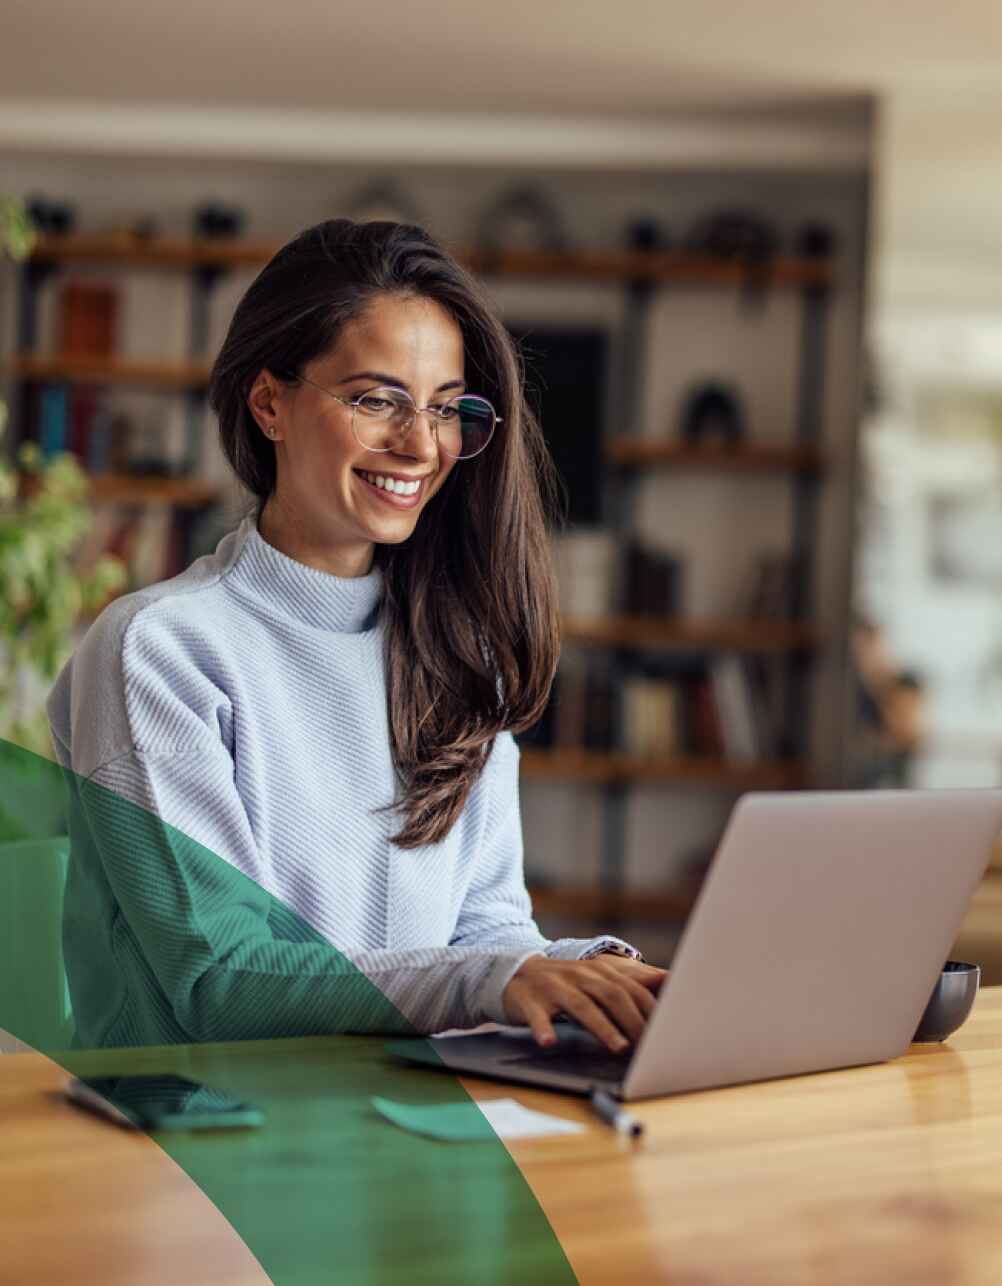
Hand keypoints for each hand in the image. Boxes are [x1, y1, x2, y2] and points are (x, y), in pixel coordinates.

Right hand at [502, 954, 668, 1051]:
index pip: (631, 988)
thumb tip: (673, 983)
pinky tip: (549, 1042)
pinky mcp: (530, 1001)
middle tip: (649, 1046)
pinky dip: (543, 1029)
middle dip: (633, 1021)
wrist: (517, 973)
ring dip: (602, 1027)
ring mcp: (555, 987)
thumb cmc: (568, 983)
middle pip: (612, 995)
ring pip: (581, 1006)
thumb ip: (632, 984)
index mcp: (600, 972)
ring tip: (619, 1046)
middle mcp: (580, 976)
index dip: (650, 1009)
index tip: (667, 1032)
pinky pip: (537, 1017)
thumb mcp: (599, 979)